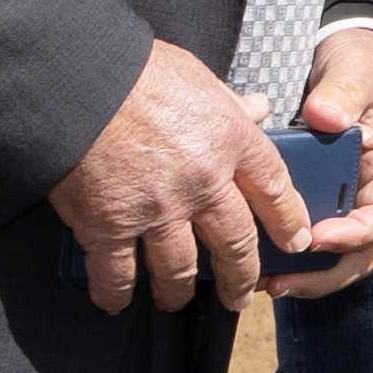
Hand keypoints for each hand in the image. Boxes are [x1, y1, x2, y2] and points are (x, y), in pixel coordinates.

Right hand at [47, 38, 298, 314]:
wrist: (75, 81)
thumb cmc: (134, 70)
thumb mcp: (196, 76)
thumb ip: (228, 102)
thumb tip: (257, 107)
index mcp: (230, 140)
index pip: (275, 188)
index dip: (289, 220)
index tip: (297, 241)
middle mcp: (203, 182)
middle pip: (235, 243)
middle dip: (241, 276)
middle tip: (242, 295)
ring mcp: (157, 210)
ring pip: (181, 269)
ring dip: (180, 293)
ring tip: (178, 301)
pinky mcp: (108, 226)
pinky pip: (117, 274)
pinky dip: (116, 294)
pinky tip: (116, 302)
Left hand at [274, 24, 372, 291]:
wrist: (347, 64)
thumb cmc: (360, 68)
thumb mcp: (356, 72)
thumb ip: (343, 93)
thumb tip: (325, 117)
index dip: (356, 233)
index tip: (317, 236)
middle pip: (362, 252)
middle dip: (325, 275)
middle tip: (283, 283)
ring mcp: (348, 202)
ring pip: (337, 256)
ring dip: (305, 276)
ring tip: (266, 284)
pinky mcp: (320, 202)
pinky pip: (310, 237)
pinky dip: (288, 255)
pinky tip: (255, 260)